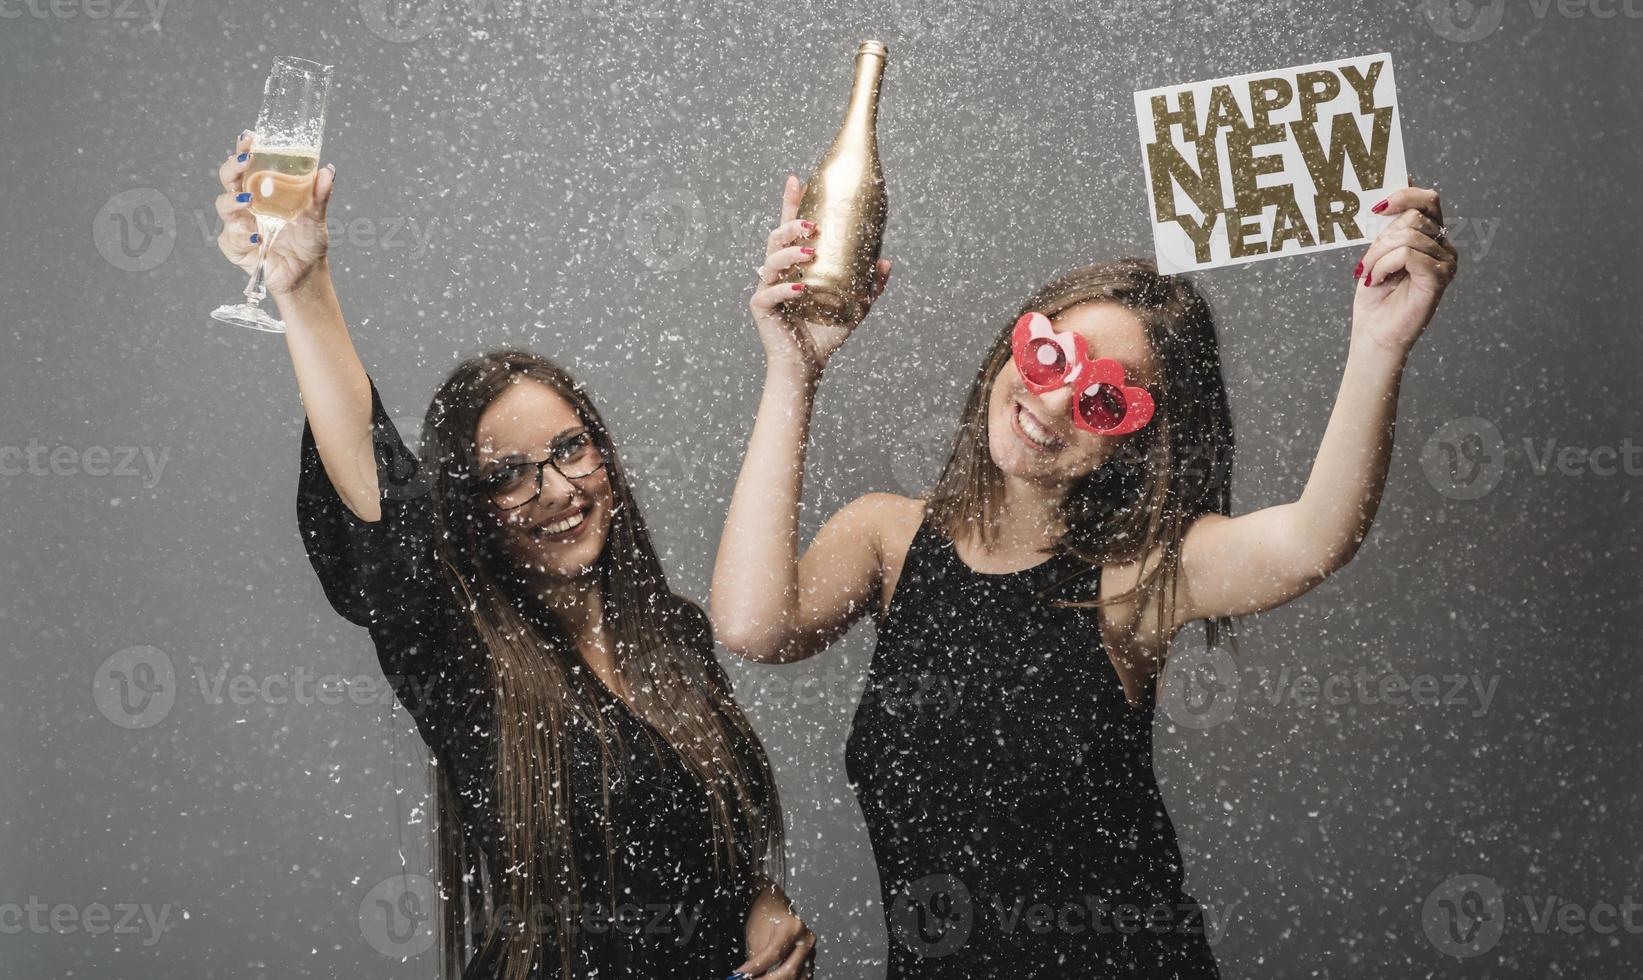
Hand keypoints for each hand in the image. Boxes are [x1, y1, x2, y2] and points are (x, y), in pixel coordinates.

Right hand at [214, 130, 335, 296]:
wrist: (306, 274)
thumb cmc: (308, 241)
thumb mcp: (317, 217)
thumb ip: (320, 195)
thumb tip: (328, 170)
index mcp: (261, 190)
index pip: (248, 164)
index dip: (244, 148)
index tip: (249, 135)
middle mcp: (246, 204)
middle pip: (228, 179)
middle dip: (233, 167)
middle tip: (245, 160)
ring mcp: (238, 224)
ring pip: (224, 206)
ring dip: (233, 201)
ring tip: (249, 201)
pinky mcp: (235, 246)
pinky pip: (232, 238)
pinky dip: (244, 236)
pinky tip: (258, 238)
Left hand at [733, 883, 814, 979]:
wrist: (774, 907)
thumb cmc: (764, 918)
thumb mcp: (756, 936)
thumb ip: (756, 960)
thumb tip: (749, 978)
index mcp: (793, 927)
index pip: (774, 954)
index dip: (756, 967)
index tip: (741, 974)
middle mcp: (807, 940)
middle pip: (789, 970)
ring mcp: (811, 951)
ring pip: (797, 978)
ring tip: (761, 979)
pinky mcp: (810, 961)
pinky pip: (801, 977)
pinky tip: (773, 979)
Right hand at [748, 173, 891, 381]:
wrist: (807, 367)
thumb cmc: (824, 334)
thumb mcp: (854, 308)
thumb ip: (869, 285)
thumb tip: (886, 261)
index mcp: (794, 266)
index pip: (789, 229)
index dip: (790, 203)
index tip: (796, 178)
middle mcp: (777, 273)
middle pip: (776, 238)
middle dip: (791, 225)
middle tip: (813, 226)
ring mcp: (766, 288)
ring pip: (770, 260)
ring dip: (789, 252)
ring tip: (810, 252)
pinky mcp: (761, 307)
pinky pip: (769, 292)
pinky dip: (785, 288)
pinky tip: (801, 288)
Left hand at [1350, 184, 1458, 358]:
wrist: (1374, 334)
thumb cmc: (1375, 295)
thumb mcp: (1379, 251)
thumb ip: (1391, 223)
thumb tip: (1404, 178)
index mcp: (1431, 237)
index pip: (1428, 200)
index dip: (1404, 196)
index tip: (1376, 208)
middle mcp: (1444, 246)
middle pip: (1415, 216)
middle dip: (1381, 237)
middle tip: (1366, 262)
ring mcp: (1446, 261)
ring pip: (1409, 235)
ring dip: (1378, 255)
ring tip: (1369, 275)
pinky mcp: (1440, 277)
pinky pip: (1409, 254)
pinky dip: (1385, 265)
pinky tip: (1377, 280)